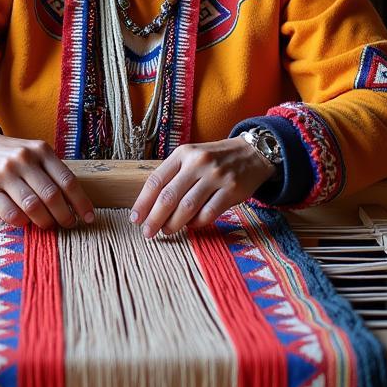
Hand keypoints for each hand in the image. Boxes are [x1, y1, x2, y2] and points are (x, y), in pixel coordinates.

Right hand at [0, 129, 94, 229]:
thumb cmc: (16, 158)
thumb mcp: (36, 154)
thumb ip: (54, 173)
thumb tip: (77, 205)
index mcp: (41, 150)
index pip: (67, 180)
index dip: (81, 203)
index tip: (88, 217)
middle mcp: (23, 159)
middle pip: (52, 195)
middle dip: (64, 216)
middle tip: (68, 224)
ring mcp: (5, 174)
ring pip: (33, 206)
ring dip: (46, 221)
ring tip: (49, 224)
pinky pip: (11, 214)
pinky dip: (23, 223)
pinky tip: (27, 221)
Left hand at [130, 137, 275, 237]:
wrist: (251, 153)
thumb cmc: (214, 159)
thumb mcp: (191, 157)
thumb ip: (173, 176)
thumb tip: (151, 207)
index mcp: (182, 154)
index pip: (156, 180)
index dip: (143, 202)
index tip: (135, 219)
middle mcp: (197, 163)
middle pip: (169, 197)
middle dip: (155, 219)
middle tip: (147, 233)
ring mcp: (215, 176)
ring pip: (187, 208)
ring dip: (174, 224)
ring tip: (167, 231)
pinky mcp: (232, 190)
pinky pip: (209, 214)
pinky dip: (196, 224)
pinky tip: (191, 225)